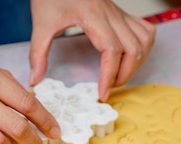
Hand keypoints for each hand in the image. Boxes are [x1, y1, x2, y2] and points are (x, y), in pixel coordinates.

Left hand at [29, 0, 155, 100]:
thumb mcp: (41, 23)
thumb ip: (38, 53)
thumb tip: (35, 80)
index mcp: (93, 16)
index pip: (111, 51)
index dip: (109, 76)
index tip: (102, 94)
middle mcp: (111, 14)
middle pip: (133, 49)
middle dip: (124, 75)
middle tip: (108, 88)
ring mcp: (119, 12)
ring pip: (144, 41)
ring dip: (136, 63)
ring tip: (118, 75)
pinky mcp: (121, 13)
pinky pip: (145, 30)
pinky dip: (143, 47)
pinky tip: (129, 57)